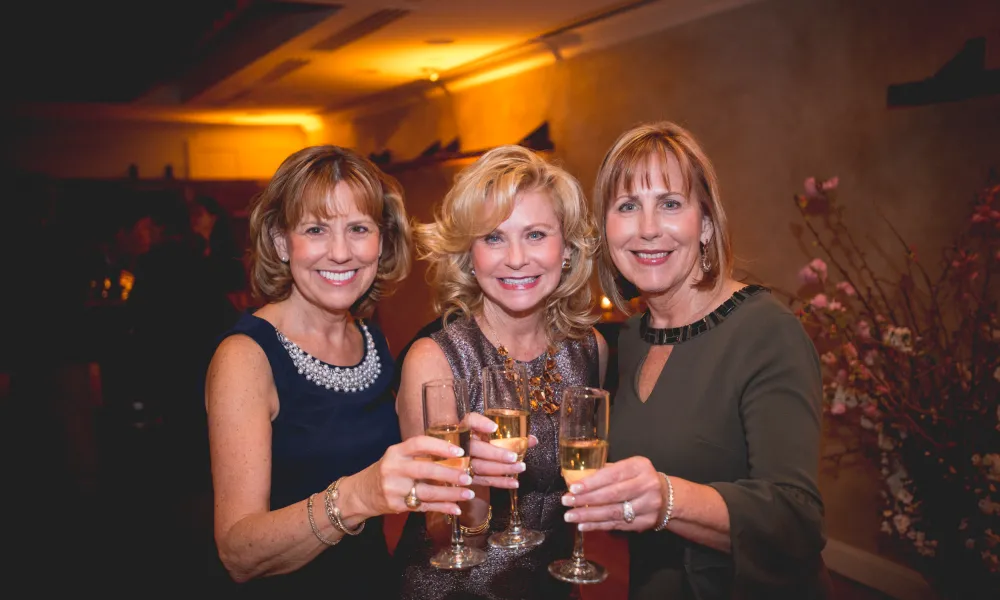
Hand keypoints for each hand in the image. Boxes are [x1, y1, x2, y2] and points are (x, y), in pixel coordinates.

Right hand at [358, 435, 474, 516]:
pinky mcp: (396, 505)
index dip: (440, 447)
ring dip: (451, 494)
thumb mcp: (398, 457)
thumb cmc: (388, 471)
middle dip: (450, 474)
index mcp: (396, 452)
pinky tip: (456, 508)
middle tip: (468, 476)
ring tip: (468, 493)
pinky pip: (424, 507)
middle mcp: (393, 469)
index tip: (460, 452)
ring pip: (427, 492)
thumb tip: (455, 455)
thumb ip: (420, 455)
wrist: (361, 493)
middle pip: (425, 470)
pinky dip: (442, 508)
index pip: (419, 444)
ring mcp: (394, 489)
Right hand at [466, 412, 534, 488]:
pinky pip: (484, 481)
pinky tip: (514, 482)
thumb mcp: (492, 435)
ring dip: (501, 468)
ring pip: (480, 466)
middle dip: (496, 454)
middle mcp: (463, 444)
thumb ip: (511, 436)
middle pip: (476, 448)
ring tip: (519, 467)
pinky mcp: (469, 477)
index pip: (471, 421)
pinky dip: (500, 482)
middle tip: (514, 457)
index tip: (494, 428)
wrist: (463, 460)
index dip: (481, 424)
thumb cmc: (482, 444)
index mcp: (468, 429)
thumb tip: (532, 440)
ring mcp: (463, 462)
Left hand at [560, 456, 665, 531]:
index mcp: (639, 467)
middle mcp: (646, 485)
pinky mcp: (645, 522)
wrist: (667, 496)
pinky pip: (617, 525)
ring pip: (613, 512)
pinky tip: (583, 525)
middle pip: (612, 495)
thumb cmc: (639, 478)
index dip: (592, 482)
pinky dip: (598, 526)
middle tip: (567, 502)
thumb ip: (605, 471)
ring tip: (571, 516)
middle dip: (586, 499)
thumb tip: (575, 478)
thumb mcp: (628, 467)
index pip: (612, 475)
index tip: (573, 488)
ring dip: (589, 516)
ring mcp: (647, 506)